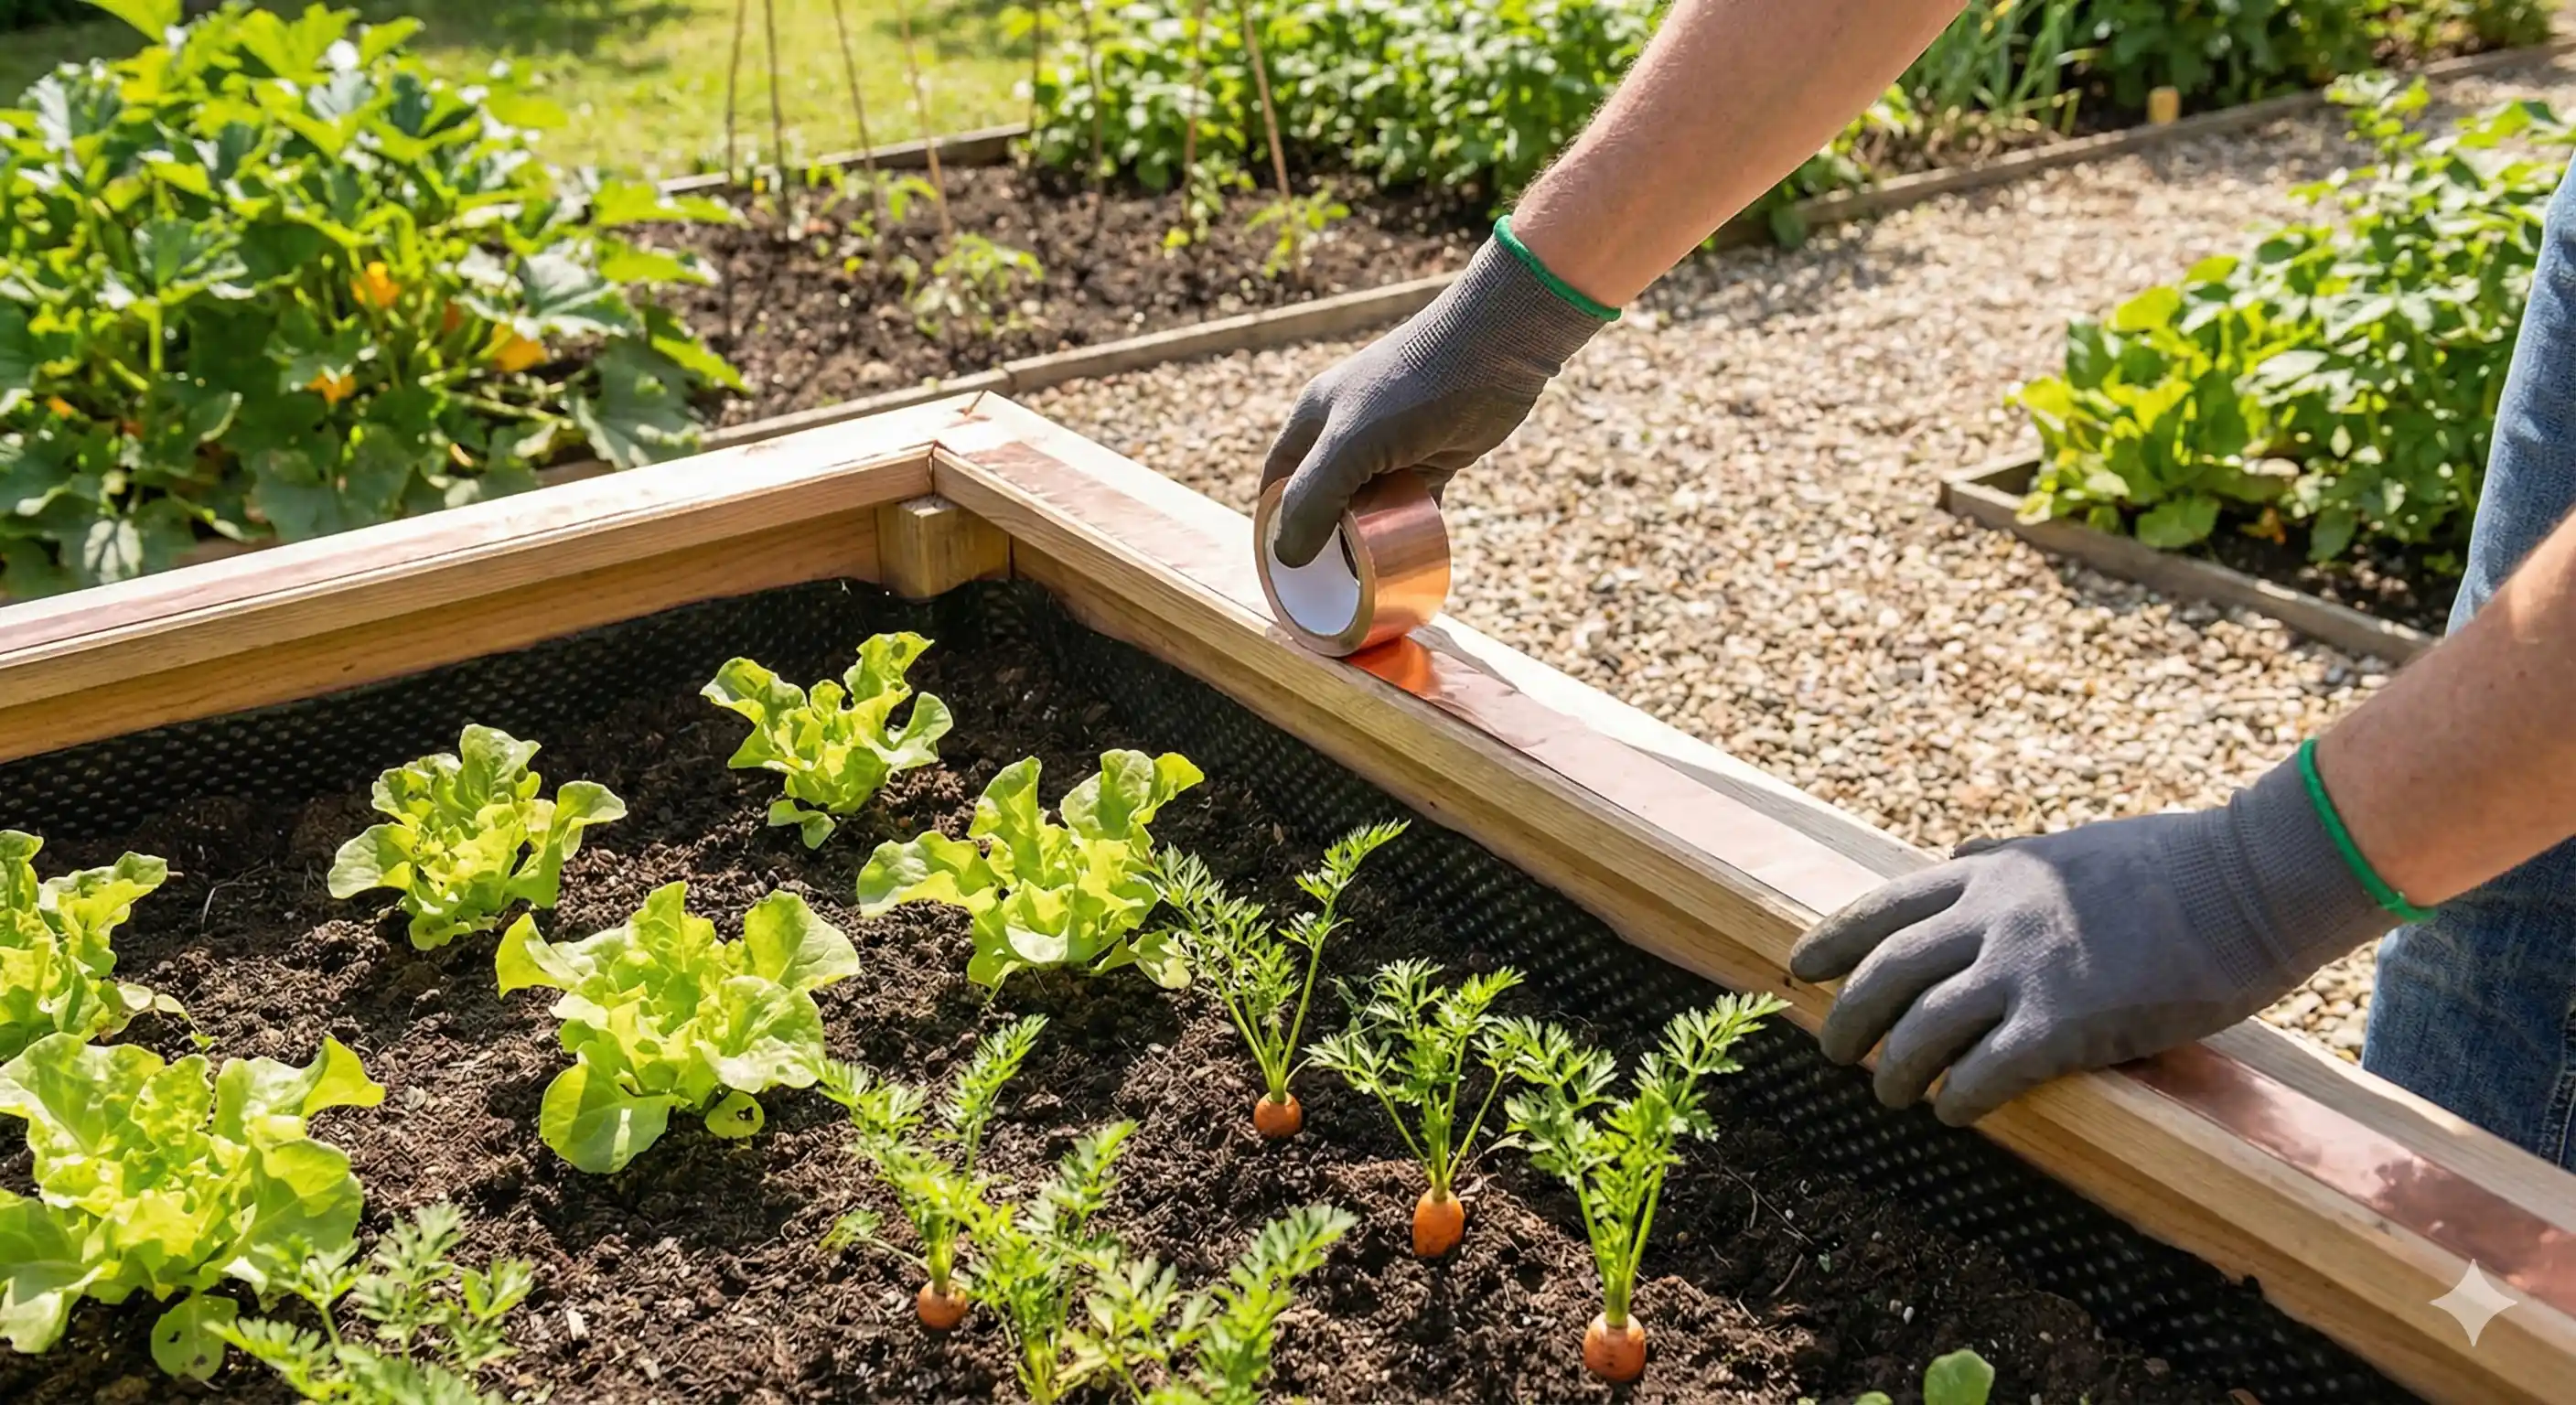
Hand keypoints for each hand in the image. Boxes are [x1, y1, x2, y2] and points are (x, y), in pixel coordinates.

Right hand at [1262, 236, 1610, 565]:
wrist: (1497, 348)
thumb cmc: (1415, 387)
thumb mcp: (1352, 445)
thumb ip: (1314, 498)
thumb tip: (1286, 557)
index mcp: (1314, 421)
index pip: (1278, 484)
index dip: (1275, 528)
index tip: (1284, 575)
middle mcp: (1345, 434)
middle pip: (1322, 501)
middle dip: (1323, 544)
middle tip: (1329, 592)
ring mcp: (1389, 449)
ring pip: (1367, 508)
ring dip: (1367, 544)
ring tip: (1367, 587)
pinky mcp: (1431, 460)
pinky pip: (1407, 508)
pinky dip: (1406, 534)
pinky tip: (1408, 565)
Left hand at [1787, 758, 2388, 1124]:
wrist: (2245, 880)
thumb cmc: (2168, 864)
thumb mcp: (2064, 843)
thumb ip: (2004, 854)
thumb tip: (1963, 850)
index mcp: (1987, 875)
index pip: (1880, 908)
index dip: (1830, 941)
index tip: (1798, 966)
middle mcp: (1989, 919)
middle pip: (1881, 974)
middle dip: (1845, 1018)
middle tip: (1831, 1051)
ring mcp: (2024, 971)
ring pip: (1919, 1030)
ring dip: (1894, 1070)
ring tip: (1890, 1094)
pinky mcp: (2066, 1024)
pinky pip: (1985, 1073)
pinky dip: (1958, 1098)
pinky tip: (1954, 1113)